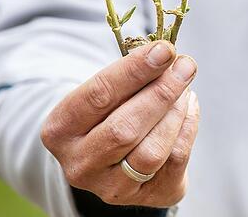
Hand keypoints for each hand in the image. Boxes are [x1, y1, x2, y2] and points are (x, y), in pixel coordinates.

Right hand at [40, 41, 199, 206]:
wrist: (117, 159)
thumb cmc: (111, 113)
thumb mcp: (108, 93)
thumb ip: (132, 76)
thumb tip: (168, 55)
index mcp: (60, 130)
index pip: (98, 96)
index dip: (134, 70)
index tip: (164, 50)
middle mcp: (79, 165)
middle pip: (124, 128)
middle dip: (160, 92)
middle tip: (185, 66)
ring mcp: (112, 187)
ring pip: (152, 150)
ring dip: (175, 113)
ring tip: (185, 88)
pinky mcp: (147, 196)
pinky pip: (175, 159)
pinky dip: (188, 127)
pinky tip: (188, 107)